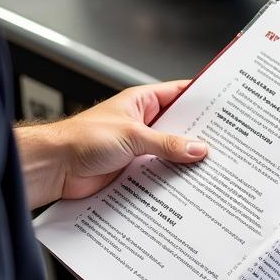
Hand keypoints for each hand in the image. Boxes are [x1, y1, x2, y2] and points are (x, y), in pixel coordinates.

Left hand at [16, 80, 207, 206]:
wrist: (53, 168)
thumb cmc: (81, 139)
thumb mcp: (132, 136)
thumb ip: (167, 144)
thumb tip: (197, 148)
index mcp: (141, 102)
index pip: (179, 94)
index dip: (201, 98)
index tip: (225, 105)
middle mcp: (142, 123)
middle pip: (178, 127)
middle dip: (198, 136)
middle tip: (224, 143)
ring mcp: (138, 148)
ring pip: (170, 153)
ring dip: (183, 161)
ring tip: (210, 167)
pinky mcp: (132, 170)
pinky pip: (158, 173)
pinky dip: (170, 179)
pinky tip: (186, 186)